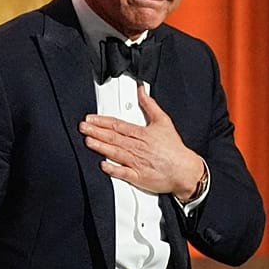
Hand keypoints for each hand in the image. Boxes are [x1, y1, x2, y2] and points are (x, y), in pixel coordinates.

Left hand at [79, 85, 205, 195]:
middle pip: (114, 138)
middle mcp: (138, 148)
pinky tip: (103, 165)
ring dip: (101, 147)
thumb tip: (141, 91)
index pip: (118, 125)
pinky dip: (113, 169)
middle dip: (96, 132)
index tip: (90, 118)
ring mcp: (138, 163)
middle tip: (83, 127)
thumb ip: (150, 105)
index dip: (102, 121)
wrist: (185, 170)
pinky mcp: (139, 177)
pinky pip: (124, 173)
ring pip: (116, 153)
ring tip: (88, 141)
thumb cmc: (174, 148)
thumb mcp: (164, 121)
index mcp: (143, 134)